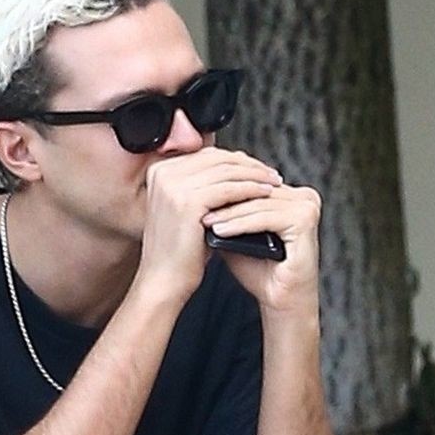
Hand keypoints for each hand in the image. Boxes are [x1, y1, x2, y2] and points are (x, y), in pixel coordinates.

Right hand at [137, 148, 285, 303]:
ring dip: (256, 176)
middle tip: (272, 174)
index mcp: (160, 170)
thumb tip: (237, 168)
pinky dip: (252, 190)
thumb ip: (202, 186)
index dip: (237, 160)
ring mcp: (174, 185)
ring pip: (227, 171)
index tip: (258, 168)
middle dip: (249, 165)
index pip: (207, 153)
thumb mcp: (187, 209)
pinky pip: (230, 189)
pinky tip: (267, 195)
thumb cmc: (179, 251)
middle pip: (218, 158)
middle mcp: (163, 172)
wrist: (163, 280)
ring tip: (275, 183)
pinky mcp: (188, 201)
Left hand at [203, 175, 322, 316]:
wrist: (281, 300)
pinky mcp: (306, 220)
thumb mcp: (237, 235)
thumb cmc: (262, 272)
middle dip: (223, 200)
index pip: (252, 183)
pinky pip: (266, 218)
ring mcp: (308, 207)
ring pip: (258, 204)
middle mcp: (305, 197)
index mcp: (292, 195)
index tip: (194, 197)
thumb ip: (226, 213)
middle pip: (255, 192)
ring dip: (228, 213)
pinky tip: (221, 230)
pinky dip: (241, 224)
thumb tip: (197, 193)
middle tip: (195, 206)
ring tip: (204, 221)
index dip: (223, 190)